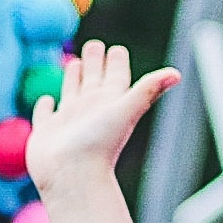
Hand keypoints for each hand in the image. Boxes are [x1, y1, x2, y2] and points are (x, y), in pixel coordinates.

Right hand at [27, 40, 180, 198]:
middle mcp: (90, 111)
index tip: (117, 50)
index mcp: (110, 104)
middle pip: (93, 81)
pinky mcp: (47, 131)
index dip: (117, 62)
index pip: (116, 78)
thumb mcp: (126, 110)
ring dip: (73, 78)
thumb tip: (177, 74)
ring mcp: (68, 121)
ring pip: (71, 93)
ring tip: (75, 64)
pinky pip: (45, 114)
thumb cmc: (100, 145)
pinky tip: (47, 100)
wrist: (73, 177)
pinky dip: (45, 106)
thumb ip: (148, 90)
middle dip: (94, 63)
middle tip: (94, 45)